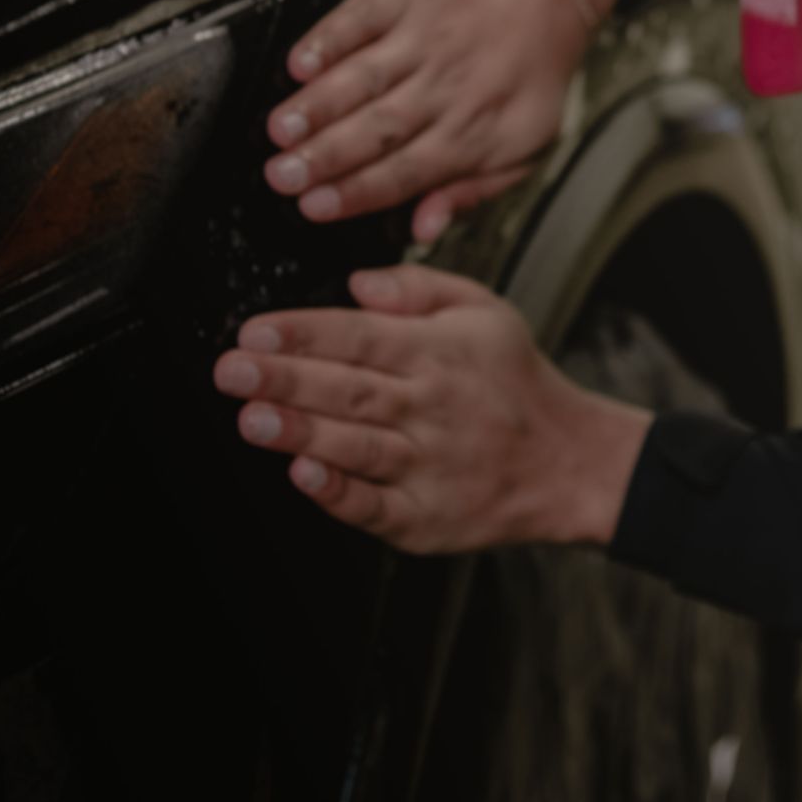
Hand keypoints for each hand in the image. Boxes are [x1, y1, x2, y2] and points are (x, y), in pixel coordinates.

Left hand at [212, 264, 650, 550]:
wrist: (571, 462)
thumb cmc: (518, 383)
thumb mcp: (485, 310)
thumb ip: (418, 288)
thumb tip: (356, 283)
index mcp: (439, 353)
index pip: (361, 337)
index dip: (305, 333)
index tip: (255, 330)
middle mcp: (432, 407)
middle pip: (349, 389)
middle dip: (285, 378)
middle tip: (231, 369)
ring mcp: (429, 466)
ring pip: (355, 445)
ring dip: (299, 431)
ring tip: (250, 417)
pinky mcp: (425, 518)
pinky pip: (375, 506)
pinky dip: (340, 494)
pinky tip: (305, 476)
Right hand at [264, 0, 620, 240]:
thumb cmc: (529, 69)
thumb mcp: (525, 143)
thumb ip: (471, 191)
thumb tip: (426, 228)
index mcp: (475, 129)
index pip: (406, 171)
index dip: (356, 191)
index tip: (314, 206)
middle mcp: (448, 84)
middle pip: (378, 128)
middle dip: (324, 157)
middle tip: (282, 176)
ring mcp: (426, 35)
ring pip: (365, 77)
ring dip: (318, 105)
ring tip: (282, 129)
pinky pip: (360, 19)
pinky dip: (327, 41)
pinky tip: (300, 64)